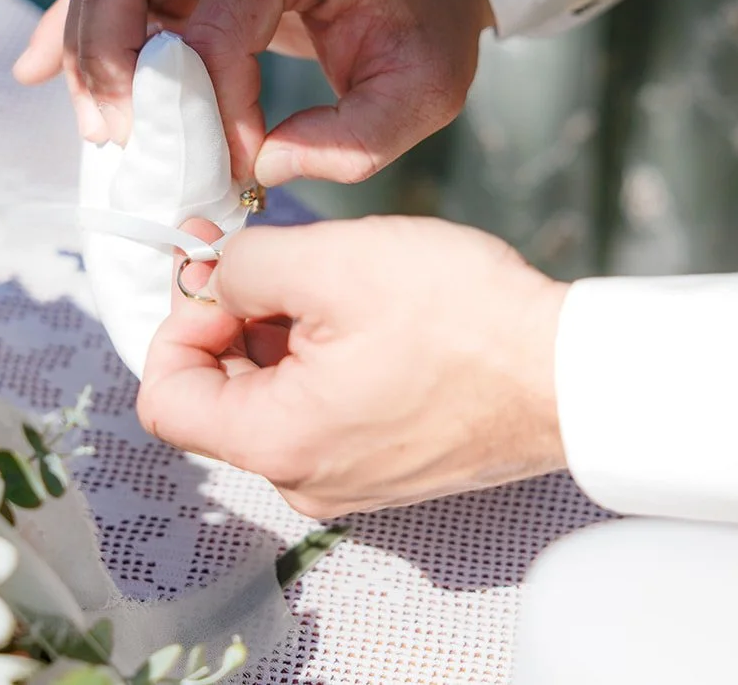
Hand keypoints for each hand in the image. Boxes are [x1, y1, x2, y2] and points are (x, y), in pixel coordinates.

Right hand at [12, 0, 491, 186]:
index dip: (212, 107)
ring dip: (86, 59)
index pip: (212, 27)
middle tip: (121, 142)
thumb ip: (356, 140)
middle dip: (104, 65)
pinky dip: (68, 32)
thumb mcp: (424, 91)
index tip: (241, 163)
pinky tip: (33, 74)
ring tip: (105, 135)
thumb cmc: (424, 24)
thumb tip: (266, 168)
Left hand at [137, 217, 567, 518]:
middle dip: (229, 321)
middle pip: (218, 398)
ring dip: (278, 335)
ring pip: (271, 400)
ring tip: (330, 280)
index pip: (164, 398)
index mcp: (276, 443)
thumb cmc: (464, 320)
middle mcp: (304, 479)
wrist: (573, 372)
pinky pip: (321, 412)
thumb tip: (209, 276)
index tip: (215, 276)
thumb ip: (244, 266)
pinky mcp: (386, 466)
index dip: (176, 325)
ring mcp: (348, 479)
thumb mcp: (333, 261)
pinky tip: (364, 313)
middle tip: (266, 258)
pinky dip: (321, 359)